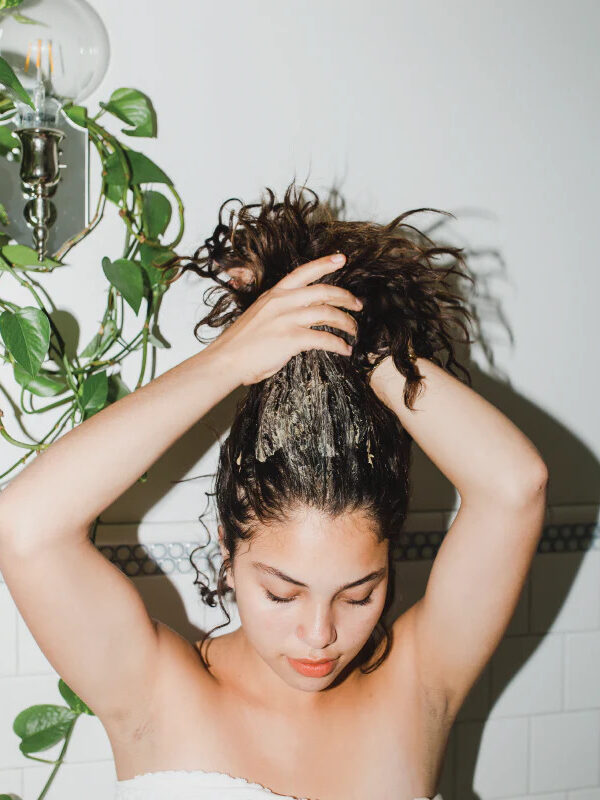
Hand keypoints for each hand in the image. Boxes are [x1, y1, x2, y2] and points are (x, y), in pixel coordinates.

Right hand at [206, 253, 362, 385]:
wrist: (224, 360)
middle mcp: (282, 302)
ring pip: (329, 314)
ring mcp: (287, 319)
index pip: (303, 272)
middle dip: (346, 297)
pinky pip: (325, 339)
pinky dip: (339, 344)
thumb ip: (280, 312)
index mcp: (274, 294)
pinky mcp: (292, 338)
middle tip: (358, 305)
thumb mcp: (259, 315)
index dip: (324, 264)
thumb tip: (300, 317)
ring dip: (347, 322)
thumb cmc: (240, 344)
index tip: (342, 259)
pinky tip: (345, 350)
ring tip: (354, 331)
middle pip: (324, 292)